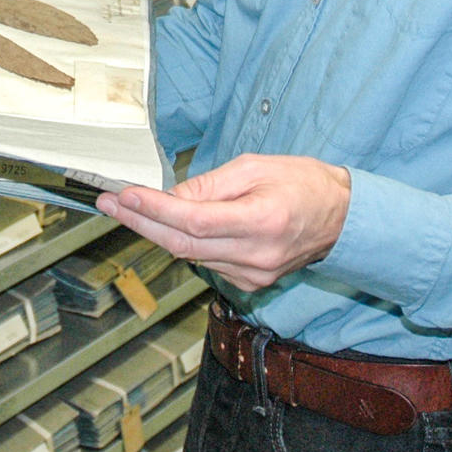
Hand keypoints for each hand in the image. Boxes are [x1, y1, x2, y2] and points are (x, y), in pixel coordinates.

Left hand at [95, 154, 351, 291]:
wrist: (343, 219)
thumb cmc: (303, 184)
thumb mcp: (255, 168)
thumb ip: (209, 186)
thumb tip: (167, 199)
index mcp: (261, 222)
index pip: (193, 221)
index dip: (153, 210)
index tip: (123, 195)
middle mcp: (256, 256)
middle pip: (182, 244)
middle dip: (140, 222)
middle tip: (109, 202)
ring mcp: (253, 276)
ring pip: (189, 255)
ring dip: (157, 231)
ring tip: (129, 207)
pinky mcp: (250, 283)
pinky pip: (206, 261)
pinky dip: (184, 242)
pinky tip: (169, 224)